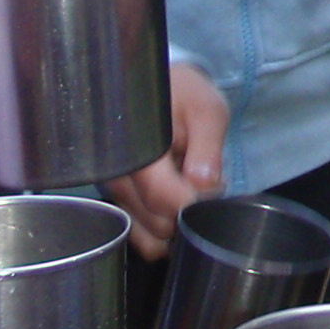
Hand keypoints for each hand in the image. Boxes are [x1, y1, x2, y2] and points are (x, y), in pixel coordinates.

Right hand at [106, 62, 229, 258]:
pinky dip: (164, 230)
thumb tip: (202, 185)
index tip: (215, 185)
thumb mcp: (206, 109)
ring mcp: (115, 194)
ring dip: (177, 218)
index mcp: (135, 149)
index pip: (161, 196)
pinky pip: (142, 239)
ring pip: (150, 235)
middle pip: (158, 220)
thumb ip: (207, 147)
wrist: (154, 89)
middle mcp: (117, 176)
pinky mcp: (119, 205)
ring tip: (187, 184)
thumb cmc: (183, 96)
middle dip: (190, 207)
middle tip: (203, 176)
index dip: (195, 200)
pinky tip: (175, 199)